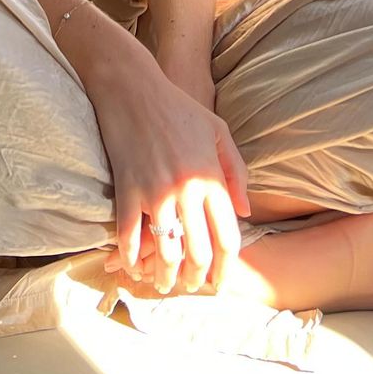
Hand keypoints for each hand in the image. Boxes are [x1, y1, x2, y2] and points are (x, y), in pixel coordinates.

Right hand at [89, 49, 250, 295]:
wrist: (132, 87)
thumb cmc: (177, 106)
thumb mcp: (218, 132)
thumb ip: (236, 172)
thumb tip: (245, 213)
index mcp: (212, 178)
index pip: (227, 238)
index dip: (226, 267)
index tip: (220, 280)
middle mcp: (188, 190)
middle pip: (199, 252)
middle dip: (197, 278)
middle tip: (194, 286)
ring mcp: (156, 192)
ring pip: (166, 251)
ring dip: (166, 275)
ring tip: (164, 283)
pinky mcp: (127, 189)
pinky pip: (129, 235)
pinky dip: (131, 257)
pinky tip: (134, 266)